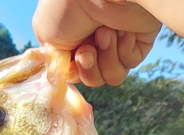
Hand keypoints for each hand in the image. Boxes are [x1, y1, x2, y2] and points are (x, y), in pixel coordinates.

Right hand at [33, 0, 160, 86]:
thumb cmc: (66, 6)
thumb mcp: (45, 33)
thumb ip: (53, 58)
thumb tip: (67, 72)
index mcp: (74, 38)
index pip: (75, 72)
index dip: (74, 72)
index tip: (73, 60)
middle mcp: (96, 40)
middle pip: (93, 79)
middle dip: (89, 69)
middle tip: (88, 50)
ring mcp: (117, 41)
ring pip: (112, 76)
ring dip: (106, 59)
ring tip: (105, 33)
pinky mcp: (138, 40)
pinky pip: (130, 63)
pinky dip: (123, 50)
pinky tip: (122, 30)